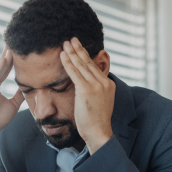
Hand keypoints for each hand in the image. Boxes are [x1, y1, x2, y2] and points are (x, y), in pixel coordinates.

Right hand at [0, 46, 23, 166]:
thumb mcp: (13, 104)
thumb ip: (18, 94)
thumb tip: (28, 87)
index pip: (5, 67)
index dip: (13, 58)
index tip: (21, 47)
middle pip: (0, 64)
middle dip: (8, 52)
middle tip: (17, 38)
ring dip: (5, 57)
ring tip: (13, 45)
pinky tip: (5, 60)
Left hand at [60, 37, 114, 154]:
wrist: (99, 132)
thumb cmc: (96, 122)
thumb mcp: (100, 103)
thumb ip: (95, 92)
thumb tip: (85, 86)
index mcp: (109, 85)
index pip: (95, 67)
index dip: (86, 56)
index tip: (79, 47)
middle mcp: (104, 83)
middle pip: (89, 63)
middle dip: (79, 49)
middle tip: (71, 39)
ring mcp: (96, 86)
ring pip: (82, 65)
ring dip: (72, 53)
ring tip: (65, 43)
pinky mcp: (86, 90)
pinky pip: (75, 73)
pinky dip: (68, 62)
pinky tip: (62, 55)